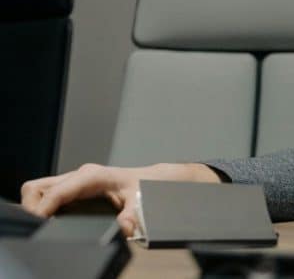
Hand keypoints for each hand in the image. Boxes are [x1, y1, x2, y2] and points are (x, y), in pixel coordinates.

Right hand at [20, 162, 219, 235]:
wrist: (155, 180)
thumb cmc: (147, 187)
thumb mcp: (143, 202)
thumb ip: (134, 215)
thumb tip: (125, 224)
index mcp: (94, 176)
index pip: (58, 190)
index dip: (45, 206)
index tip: (41, 221)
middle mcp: (81, 174)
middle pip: (40, 186)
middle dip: (33, 205)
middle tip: (38, 224)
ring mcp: (76, 179)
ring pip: (41, 187)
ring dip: (35, 204)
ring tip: (40, 222)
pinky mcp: (74, 185)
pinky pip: (49, 192)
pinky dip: (42, 203)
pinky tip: (48, 217)